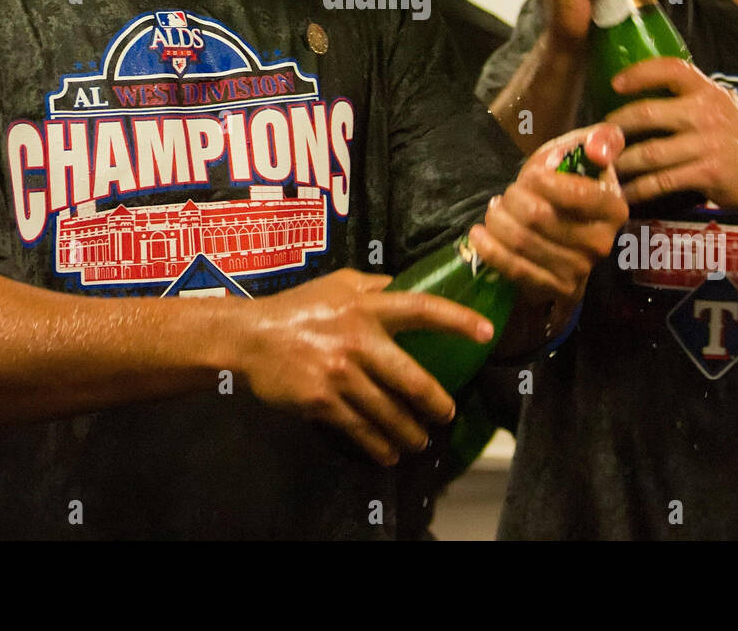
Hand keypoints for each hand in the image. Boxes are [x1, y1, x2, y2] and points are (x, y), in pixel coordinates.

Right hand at [239, 268, 493, 466]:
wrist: (251, 337)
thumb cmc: (299, 306)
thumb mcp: (338, 283)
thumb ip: (373, 285)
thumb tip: (403, 284)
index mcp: (367, 307)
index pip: (421, 309)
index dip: (457, 320)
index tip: (486, 333)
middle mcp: (359, 340)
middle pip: (410, 378)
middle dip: (435, 402)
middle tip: (447, 414)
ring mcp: (340, 372)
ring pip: (387, 411)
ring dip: (408, 432)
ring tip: (419, 441)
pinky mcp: (322, 400)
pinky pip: (359, 428)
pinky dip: (377, 445)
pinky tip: (387, 454)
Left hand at [467, 122, 628, 306]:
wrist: (564, 237)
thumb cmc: (569, 186)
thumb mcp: (584, 155)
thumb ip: (600, 140)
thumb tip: (597, 149)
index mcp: (613, 207)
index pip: (575, 193)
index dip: (541, 180)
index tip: (530, 175)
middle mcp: (601, 242)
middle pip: (538, 216)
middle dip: (512, 198)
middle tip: (508, 194)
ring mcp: (580, 269)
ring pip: (521, 240)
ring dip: (497, 220)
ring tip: (495, 210)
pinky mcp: (556, 289)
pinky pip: (514, 268)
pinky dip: (489, 248)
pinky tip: (480, 234)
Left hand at [606, 58, 737, 209]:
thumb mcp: (722, 106)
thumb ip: (688, 98)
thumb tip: (641, 93)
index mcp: (708, 91)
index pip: (672, 69)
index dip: (640, 73)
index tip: (615, 83)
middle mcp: (707, 114)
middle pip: (647, 113)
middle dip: (616, 126)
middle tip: (598, 135)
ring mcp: (707, 145)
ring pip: (649, 153)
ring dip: (620, 162)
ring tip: (603, 166)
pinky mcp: (707, 174)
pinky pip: (661, 182)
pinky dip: (638, 190)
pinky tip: (625, 192)